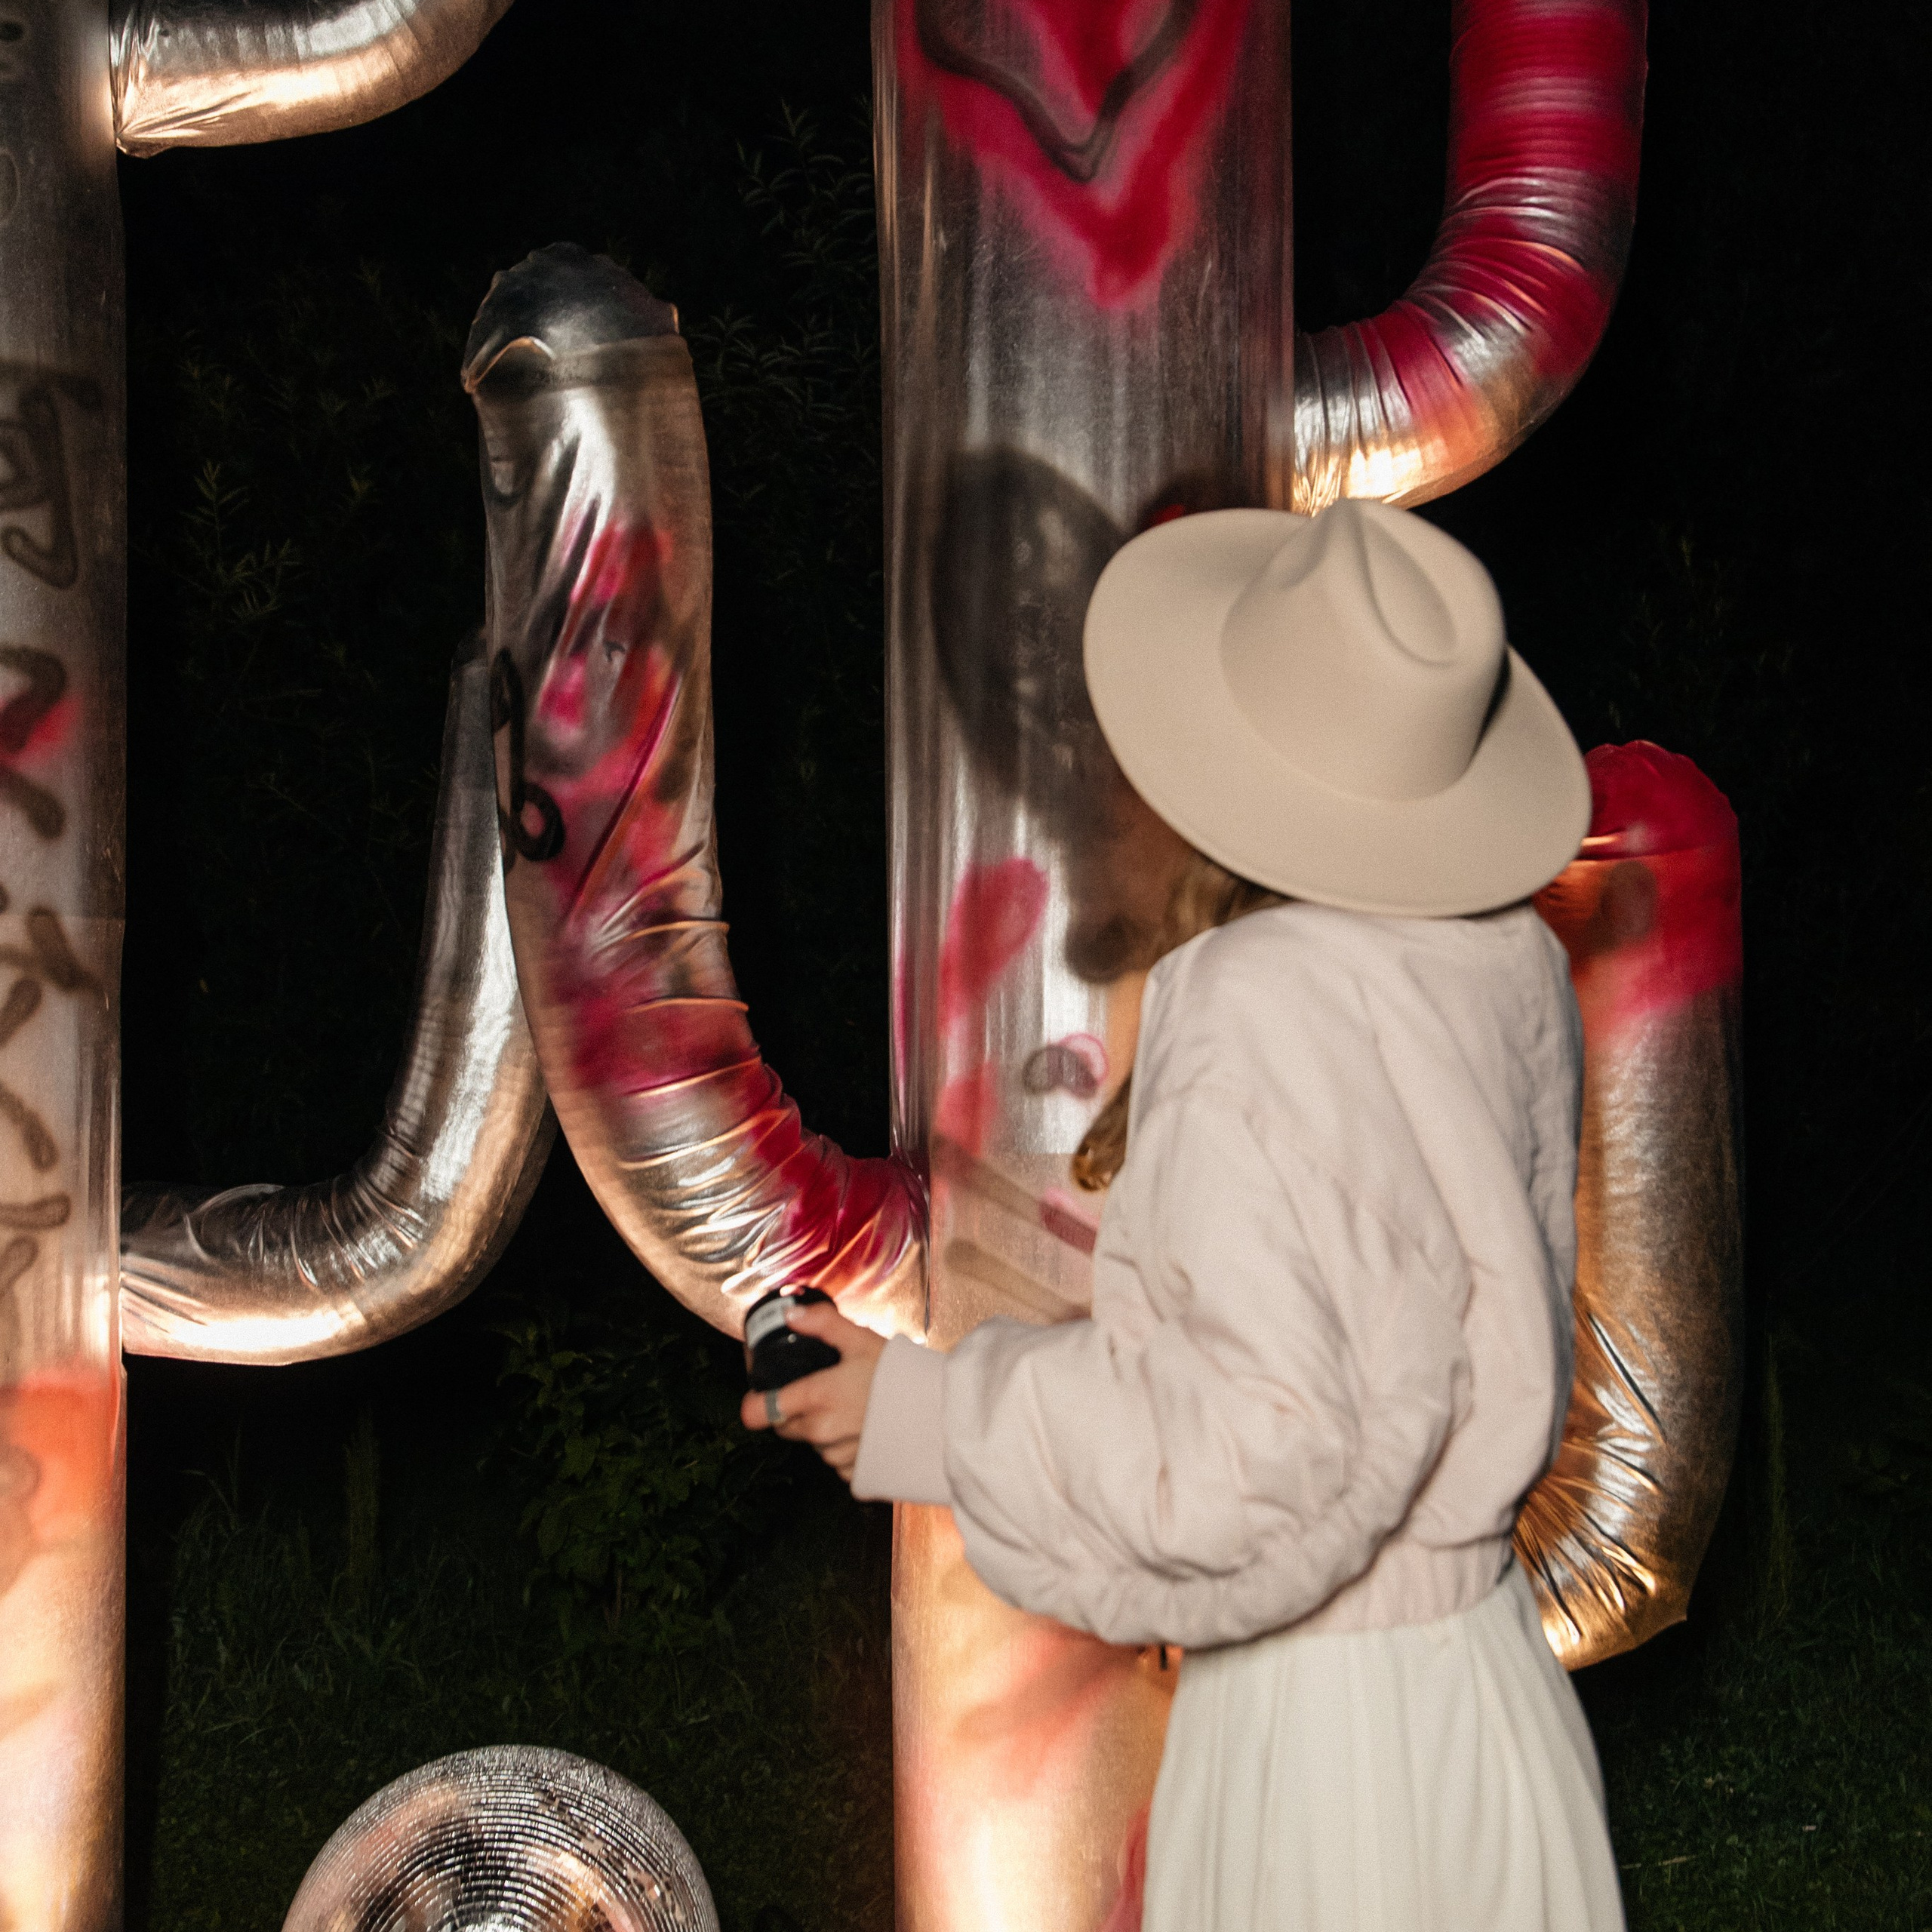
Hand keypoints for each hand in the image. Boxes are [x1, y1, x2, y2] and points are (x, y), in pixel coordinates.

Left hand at [739, 1297, 885, 1482]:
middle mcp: (821, 1432)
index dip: (755, 1403)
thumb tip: (789, 1314)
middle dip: (793, 1411)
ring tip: (847, 1408)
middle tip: (818, 1391)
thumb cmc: (902, 1375)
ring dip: (819, 1429)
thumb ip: (822, 1324)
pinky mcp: (855, 1474)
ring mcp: (838, 1456)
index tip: (760, 1394)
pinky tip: (862, 1429)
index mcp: (817, 1397)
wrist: (941, 1414)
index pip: (759, 1412)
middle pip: (785, 1427)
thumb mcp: (862, 1339)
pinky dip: (842, 1447)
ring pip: (811, 1444)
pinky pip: (835, 1461)